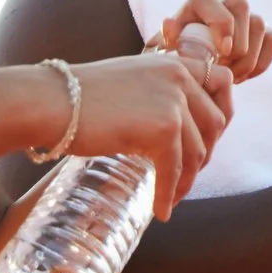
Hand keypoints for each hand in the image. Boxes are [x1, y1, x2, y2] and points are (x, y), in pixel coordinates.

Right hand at [61, 52, 233, 217]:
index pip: (223, 82)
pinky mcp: (162, 129)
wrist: (49, 102)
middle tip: (189, 173)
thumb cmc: (79, 96)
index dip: (222, 113)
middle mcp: (180, 77)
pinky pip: (175, 169)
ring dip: (187, 180)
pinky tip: (161, 210)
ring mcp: (173, 102)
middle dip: (206, 152)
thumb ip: (157, 91)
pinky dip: (169, 193)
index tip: (209, 137)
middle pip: (215, 122)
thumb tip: (172, 122)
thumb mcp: (131, 79)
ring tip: (173, 197)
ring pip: (197, 151)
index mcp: (175, 62)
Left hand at [157, 0, 271, 83]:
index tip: (221, 52)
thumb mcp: (160, 55)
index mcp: (199, 1)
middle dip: (235, 44)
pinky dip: (261, 63)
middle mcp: (225, 2)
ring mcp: (247, 16)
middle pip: (242, 7)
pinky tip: (242, 75)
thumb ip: (163, 43)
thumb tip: (169, 23)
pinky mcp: (264, 32)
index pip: (212, 0)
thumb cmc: (172, 62)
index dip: (221, 25)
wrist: (190, 71)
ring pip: (260, 26)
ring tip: (227, 77)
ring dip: (246, 59)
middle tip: (222, 70)